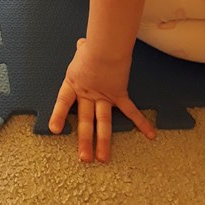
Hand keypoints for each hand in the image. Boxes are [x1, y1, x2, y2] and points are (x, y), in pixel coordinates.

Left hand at [49, 38, 155, 161]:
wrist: (107, 47)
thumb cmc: (93, 45)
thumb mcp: (82, 49)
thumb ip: (82, 51)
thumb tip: (83, 44)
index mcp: (74, 83)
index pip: (64, 101)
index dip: (59, 115)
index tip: (55, 130)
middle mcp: (88, 93)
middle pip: (86, 120)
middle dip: (85, 140)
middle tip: (84, 158)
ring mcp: (104, 96)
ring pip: (104, 123)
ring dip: (104, 142)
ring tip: (103, 159)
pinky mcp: (119, 95)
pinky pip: (130, 111)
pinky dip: (141, 122)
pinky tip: (150, 135)